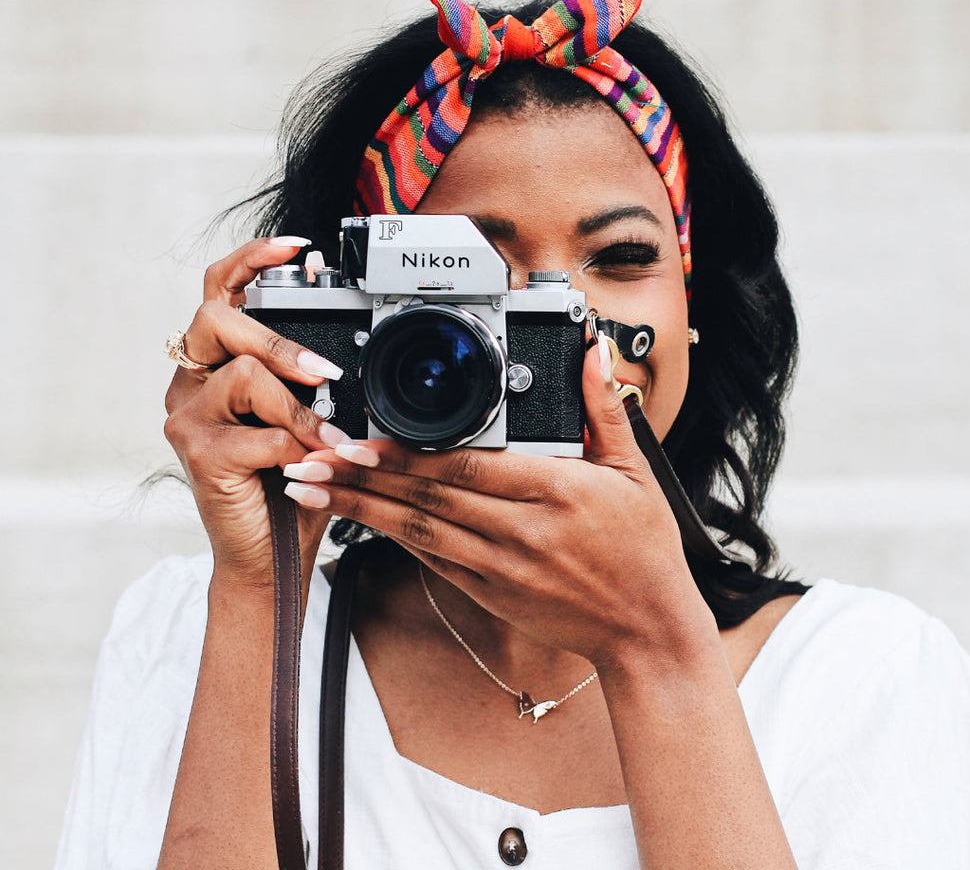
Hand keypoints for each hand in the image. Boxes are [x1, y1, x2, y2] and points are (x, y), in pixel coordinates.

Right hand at [163, 237, 348, 588]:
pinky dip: (297, 447)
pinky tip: (309, 465)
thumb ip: (312, 379)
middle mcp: (190, 383)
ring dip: (300, 408)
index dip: (251, 261)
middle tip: (326, 375)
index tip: (296, 247)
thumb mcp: (307, 418)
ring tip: (330, 440)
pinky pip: (258, 432)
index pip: (217, 291)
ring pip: (244, 375)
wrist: (268, 555)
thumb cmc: (288, 482)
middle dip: (280, 341)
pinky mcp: (197, 452)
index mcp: (214, 365)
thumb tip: (339, 344)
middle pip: (217, 320)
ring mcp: (188, 416)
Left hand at [283, 336, 717, 667]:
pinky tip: (356, 519)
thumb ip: (604, 408)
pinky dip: (391, 536)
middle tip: (311, 457)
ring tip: (310, 489)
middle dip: (363, 478)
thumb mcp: (637, 471)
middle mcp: (520, 530)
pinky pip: (431, 559)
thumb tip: (593, 353)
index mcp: (556, 491)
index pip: (468, 468)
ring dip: (359, 508)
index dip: (410, 456)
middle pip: (428, 498)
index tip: (364, 441)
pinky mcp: (488, 591)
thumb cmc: (643, 550)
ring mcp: (499, 566)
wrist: (645, 630)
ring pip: (417, 531)